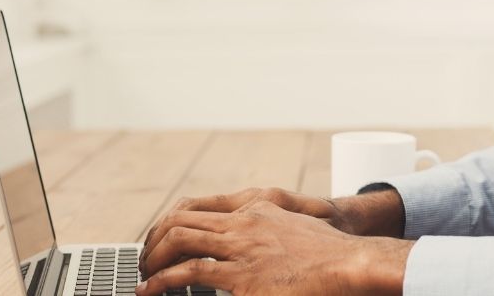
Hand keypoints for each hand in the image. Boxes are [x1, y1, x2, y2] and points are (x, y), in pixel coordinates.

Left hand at [141, 187, 403, 270]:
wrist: (350, 262)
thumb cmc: (329, 252)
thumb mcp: (294, 228)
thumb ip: (266, 230)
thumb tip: (249, 246)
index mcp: (255, 207)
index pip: (196, 206)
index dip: (168, 223)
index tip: (157, 239)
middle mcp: (244, 221)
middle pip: (181, 218)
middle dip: (153, 240)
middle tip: (143, 260)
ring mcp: (242, 246)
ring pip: (180, 240)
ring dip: (153, 259)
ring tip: (143, 277)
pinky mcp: (243, 277)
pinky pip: (192, 273)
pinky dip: (164, 281)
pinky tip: (153, 290)